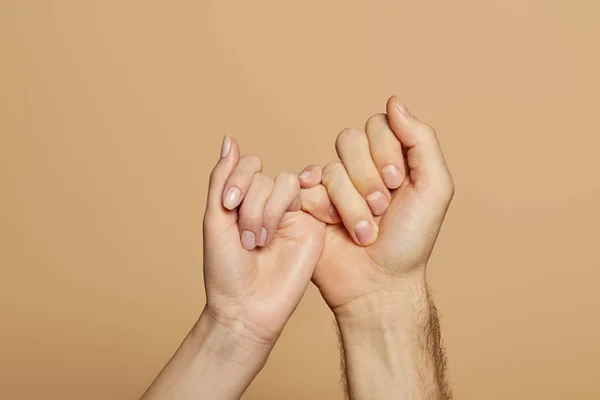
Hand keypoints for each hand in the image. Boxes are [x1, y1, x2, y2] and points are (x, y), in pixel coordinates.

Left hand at [142, 138, 325, 399]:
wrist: (247, 307)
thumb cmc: (226, 269)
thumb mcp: (215, 219)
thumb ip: (222, 179)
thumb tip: (229, 139)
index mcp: (245, 200)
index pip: (248, 165)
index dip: (237, 178)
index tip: (227, 207)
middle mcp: (269, 203)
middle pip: (264, 176)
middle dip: (249, 205)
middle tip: (245, 239)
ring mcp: (292, 213)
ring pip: (283, 182)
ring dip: (266, 210)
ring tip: (260, 241)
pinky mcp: (312, 225)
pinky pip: (305, 195)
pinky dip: (284, 207)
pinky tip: (277, 230)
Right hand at [299, 96, 453, 312]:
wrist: (379, 283)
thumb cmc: (410, 240)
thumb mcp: (434, 188)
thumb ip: (421, 140)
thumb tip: (394, 101)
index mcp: (388, 157)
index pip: (378, 125)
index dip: (387, 152)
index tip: (400, 184)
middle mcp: (358, 167)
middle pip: (350, 140)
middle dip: (369, 179)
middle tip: (383, 209)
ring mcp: (331, 185)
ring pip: (331, 169)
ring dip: (352, 206)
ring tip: (364, 232)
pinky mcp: (308, 204)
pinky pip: (306, 189)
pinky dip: (324, 210)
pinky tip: (334, 226)